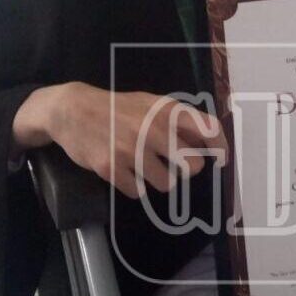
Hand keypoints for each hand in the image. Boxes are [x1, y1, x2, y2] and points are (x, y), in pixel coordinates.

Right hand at [15, 83, 225, 198]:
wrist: (73, 111)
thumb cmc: (118, 108)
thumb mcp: (151, 104)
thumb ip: (180, 121)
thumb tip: (211, 145)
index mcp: (167, 110)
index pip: (209, 130)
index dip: (221, 148)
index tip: (222, 160)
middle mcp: (153, 129)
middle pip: (193, 167)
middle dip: (185, 169)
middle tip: (171, 162)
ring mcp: (132, 150)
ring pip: (167, 184)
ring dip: (159, 179)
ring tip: (143, 165)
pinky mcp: (112, 168)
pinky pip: (139, 192)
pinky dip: (134, 185)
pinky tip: (124, 170)